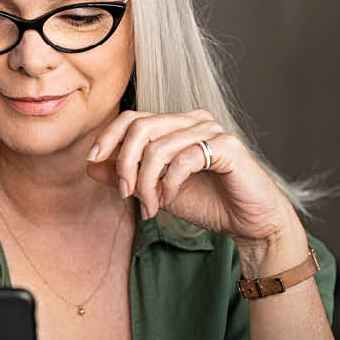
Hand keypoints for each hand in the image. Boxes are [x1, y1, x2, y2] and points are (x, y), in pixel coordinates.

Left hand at [85, 109, 298, 244]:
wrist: (248, 222)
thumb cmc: (207, 203)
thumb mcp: (156, 190)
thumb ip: (126, 176)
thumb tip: (91, 164)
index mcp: (177, 124)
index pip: (133, 117)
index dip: (108, 136)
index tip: (93, 160)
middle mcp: (194, 120)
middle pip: (141, 127)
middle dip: (125, 163)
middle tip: (125, 194)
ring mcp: (213, 130)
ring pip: (159, 146)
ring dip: (147, 182)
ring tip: (151, 207)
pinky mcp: (228, 147)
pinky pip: (184, 159)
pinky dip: (169, 183)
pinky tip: (169, 200)